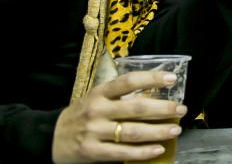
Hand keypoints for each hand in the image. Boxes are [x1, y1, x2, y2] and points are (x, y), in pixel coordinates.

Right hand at [51, 71, 186, 163]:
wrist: (50, 137)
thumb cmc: (82, 114)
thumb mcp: (97, 98)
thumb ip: (120, 96)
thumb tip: (156, 94)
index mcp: (99, 93)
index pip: (129, 81)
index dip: (152, 78)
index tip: (172, 78)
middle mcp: (97, 110)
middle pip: (136, 108)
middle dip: (163, 109)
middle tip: (181, 109)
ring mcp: (94, 132)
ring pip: (133, 132)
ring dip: (158, 131)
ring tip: (175, 130)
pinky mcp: (92, 152)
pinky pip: (122, 152)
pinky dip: (143, 152)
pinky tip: (158, 149)